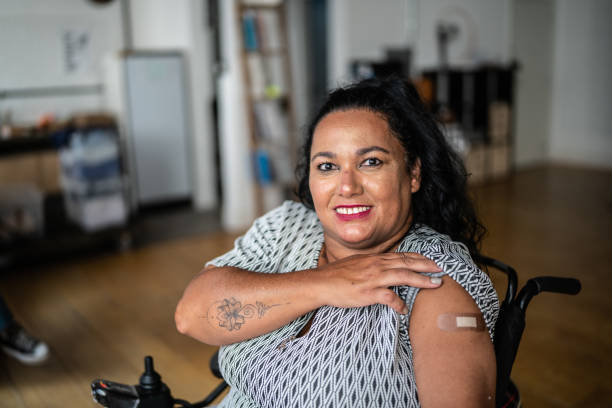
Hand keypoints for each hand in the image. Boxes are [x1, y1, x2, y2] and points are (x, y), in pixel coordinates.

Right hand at [316, 252, 442, 313]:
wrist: (321, 283)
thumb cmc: (337, 275)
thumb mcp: (358, 264)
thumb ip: (373, 265)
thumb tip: (385, 267)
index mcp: (375, 259)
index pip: (402, 256)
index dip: (419, 258)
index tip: (432, 261)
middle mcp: (377, 266)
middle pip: (407, 263)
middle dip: (427, 266)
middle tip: (442, 269)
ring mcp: (373, 278)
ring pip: (403, 276)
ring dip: (421, 280)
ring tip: (435, 284)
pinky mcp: (368, 292)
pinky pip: (389, 298)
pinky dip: (399, 304)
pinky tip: (404, 310)